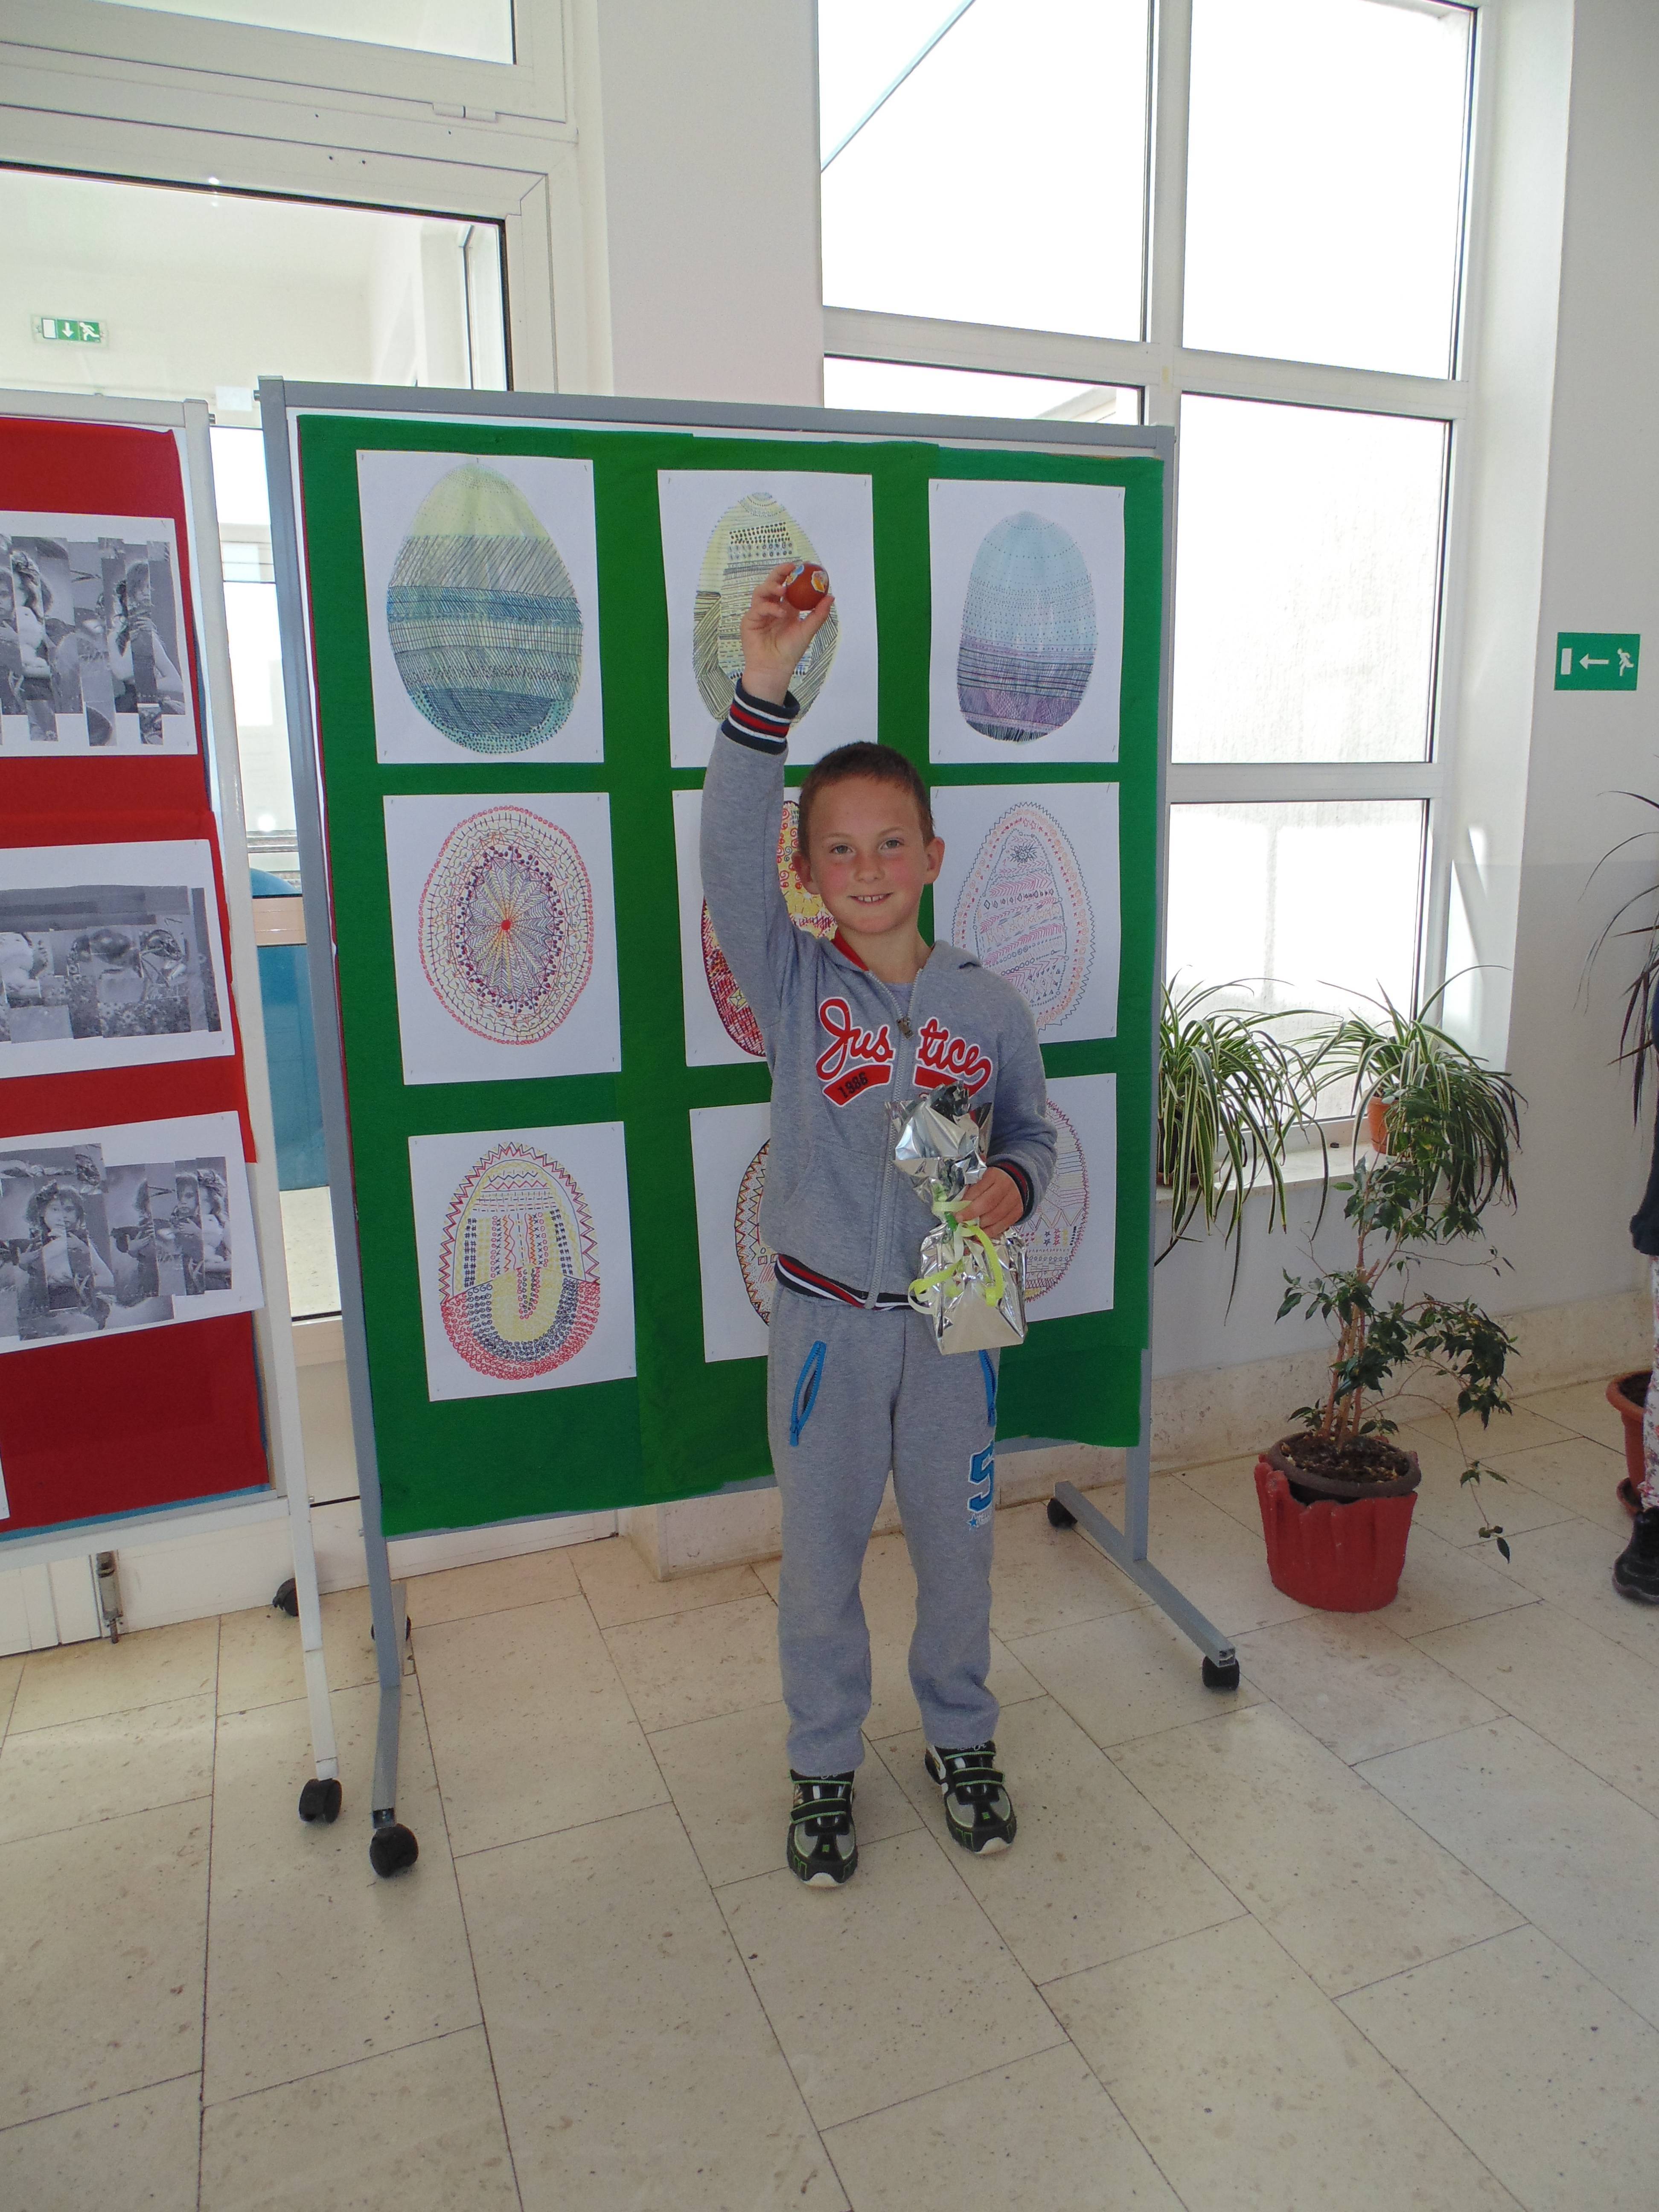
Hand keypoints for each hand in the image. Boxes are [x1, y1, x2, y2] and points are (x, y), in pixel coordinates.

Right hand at [739, 562, 834, 704]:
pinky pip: (758, 608)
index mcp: (786, 608)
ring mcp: (759, 613)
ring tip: (783, 590)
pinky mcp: (750, 621)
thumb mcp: (807, 631)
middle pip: (772, 583)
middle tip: (789, 567)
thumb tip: (831, 596)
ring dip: (772, 587)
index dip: (793, 575)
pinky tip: (780, 613)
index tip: (803, 566)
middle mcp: (772, 608)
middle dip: (779, 573)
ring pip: (761, 592)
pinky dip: (770, 608)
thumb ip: (818, 614)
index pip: (788, 586)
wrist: (775, 669)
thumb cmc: (790, 652)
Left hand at [952, 1167, 1022, 1238]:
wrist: (1016, 1179)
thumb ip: (971, 1187)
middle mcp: (1005, 1187)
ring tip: (968, 1230)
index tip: (955, 1212)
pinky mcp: (1017, 1212)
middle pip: (988, 1204)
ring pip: (996, 1217)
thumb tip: (957, 1204)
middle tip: (959, 1221)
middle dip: (971, 1215)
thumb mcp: (981, 1176)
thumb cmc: (993, 1178)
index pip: (978, 1189)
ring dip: (980, 1226)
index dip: (966, 1202)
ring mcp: (1013, 1201)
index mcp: (994, 1175)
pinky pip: (1003, 1226)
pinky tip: (979, 1235)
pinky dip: (990, 1233)